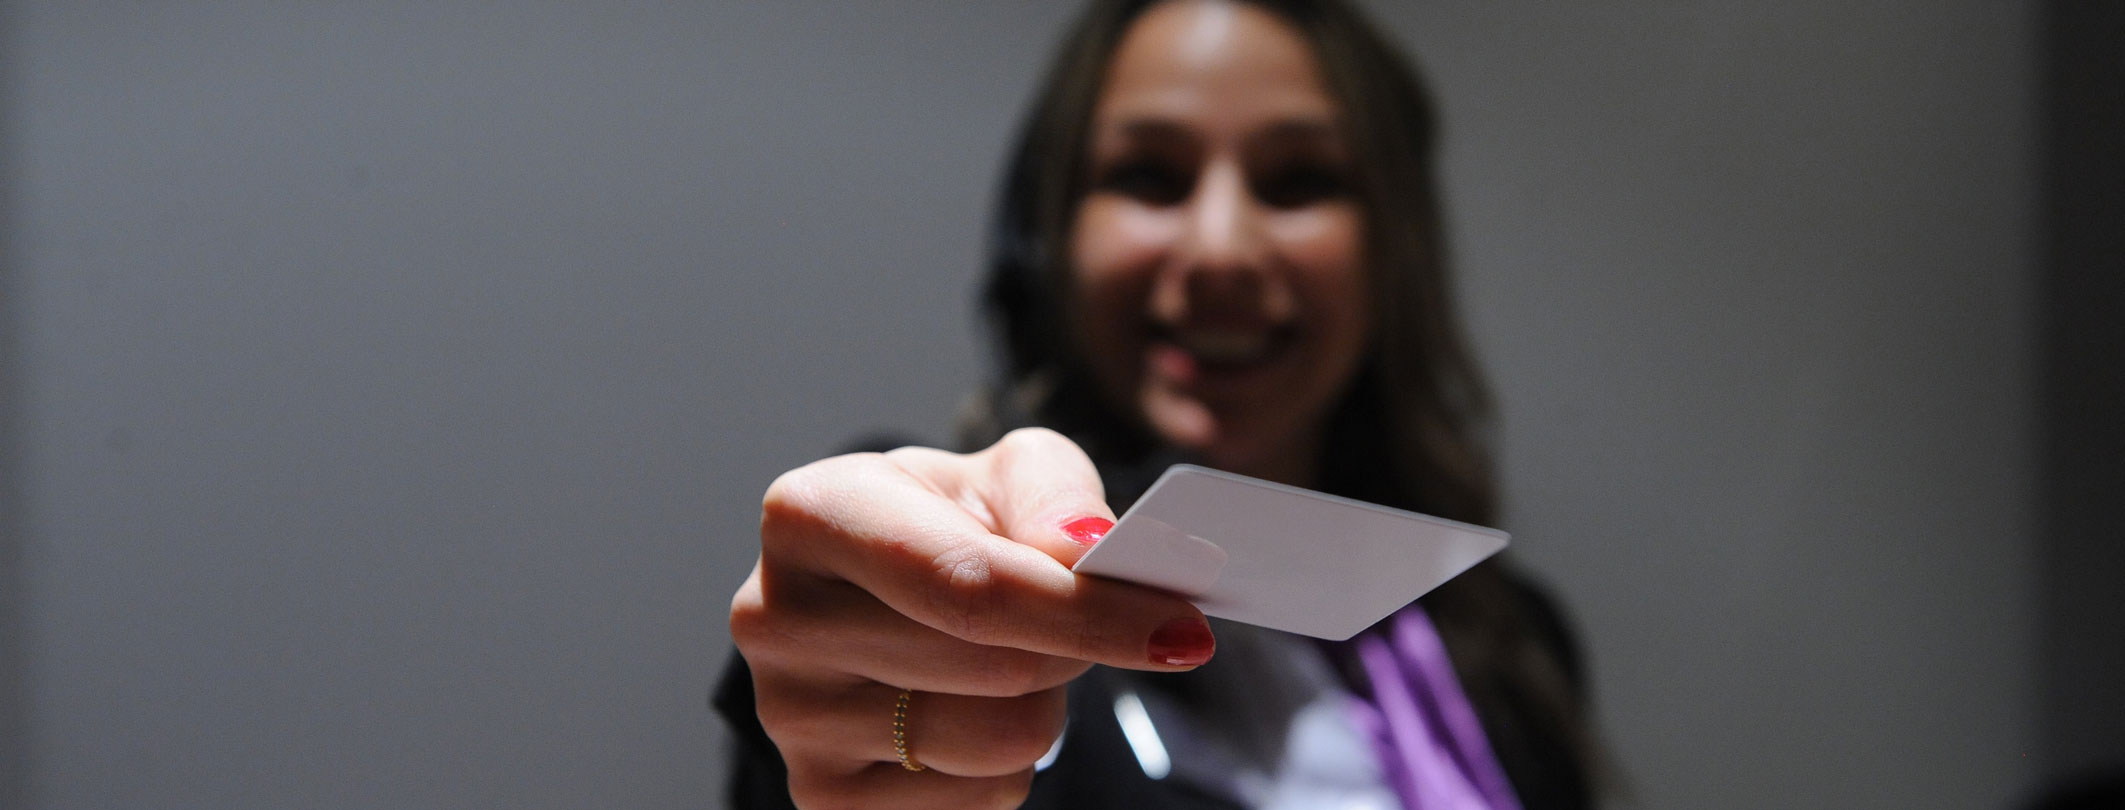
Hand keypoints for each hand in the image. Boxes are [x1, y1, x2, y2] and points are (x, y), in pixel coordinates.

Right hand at [730, 427, 1214, 808]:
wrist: (875, 591)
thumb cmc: (950, 523)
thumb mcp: (1005, 474)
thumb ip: (1056, 492)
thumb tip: (1085, 551)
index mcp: (811, 515)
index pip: (966, 583)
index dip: (1084, 610)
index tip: (1182, 628)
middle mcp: (778, 617)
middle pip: (994, 667)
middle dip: (1077, 645)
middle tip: (1089, 622)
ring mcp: (791, 718)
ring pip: (998, 742)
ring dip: (1045, 704)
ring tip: (1015, 660)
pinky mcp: (821, 796)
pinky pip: (977, 801)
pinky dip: (1009, 764)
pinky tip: (975, 712)